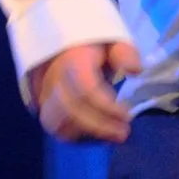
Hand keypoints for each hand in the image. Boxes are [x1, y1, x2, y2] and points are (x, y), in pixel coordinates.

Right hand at [25, 41, 142, 144]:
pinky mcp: (43, 106)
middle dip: (99, 126)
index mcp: (72, 60)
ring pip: (59, 123)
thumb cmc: (94, 46)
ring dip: (88, 134)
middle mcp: (53, 79)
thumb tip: (135, 70)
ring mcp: (44, 94)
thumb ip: (125, 53)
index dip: (106, 106)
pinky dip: (76, 137)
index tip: (128, 115)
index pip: (85, 88)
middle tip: (124, 132)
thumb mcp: (114, 41)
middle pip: (71, 110)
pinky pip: (55, 128)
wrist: (65, 45)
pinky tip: (98, 136)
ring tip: (113, 136)